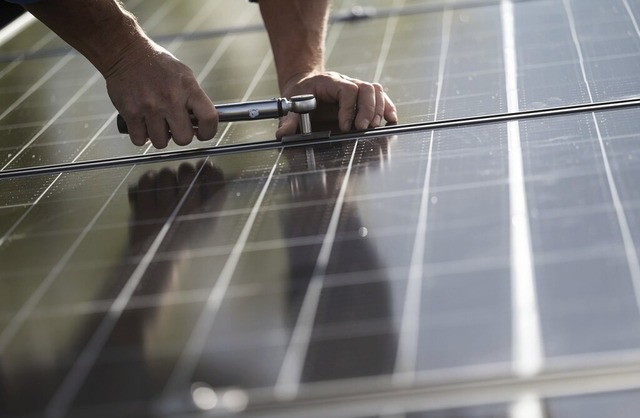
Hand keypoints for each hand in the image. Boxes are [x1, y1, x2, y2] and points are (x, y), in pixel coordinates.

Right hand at [106, 40, 217, 147]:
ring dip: (159, 137)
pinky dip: (141, 135)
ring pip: (161, 143)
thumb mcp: (184, 75)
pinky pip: (140, 140)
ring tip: (156, 122)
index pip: (209, 118)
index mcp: (188, 88)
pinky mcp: (131, 112)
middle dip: (180, 136)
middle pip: (184, 139)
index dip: (208, 132)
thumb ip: (193, 98)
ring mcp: (150, 107)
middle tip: (174, 127)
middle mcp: (170, 99)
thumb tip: (201, 122)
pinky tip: (142, 123)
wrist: (125, 52)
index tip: (202, 133)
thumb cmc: (157, 64)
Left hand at [276, 71, 397, 137]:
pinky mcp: (362, 98)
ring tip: (373, 126)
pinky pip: (381, 98)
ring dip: (378, 109)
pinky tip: (391, 119)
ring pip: (376, 91)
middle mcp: (346, 82)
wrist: (305, 83)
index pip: (347, 90)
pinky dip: (387, 107)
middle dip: (366, 110)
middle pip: (366, 89)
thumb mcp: (290, 103)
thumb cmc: (299, 93)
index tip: (345, 126)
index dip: (349, 108)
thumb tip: (282, 134)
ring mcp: (356, 88)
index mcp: (329, 82)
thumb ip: (289, 119)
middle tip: (361, 128)